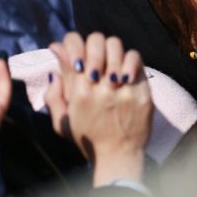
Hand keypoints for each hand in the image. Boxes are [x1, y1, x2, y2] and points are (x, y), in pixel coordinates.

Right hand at [45, 32, 153, 185]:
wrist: (118, 155)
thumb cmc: (88, 138)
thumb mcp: (62, 119)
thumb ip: (53, 91)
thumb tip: (55, 58)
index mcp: (79, 92)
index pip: (73, 46)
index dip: (75, 45)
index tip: (80, 58)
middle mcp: (101, 87)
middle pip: (97, 41)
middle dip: (95, 46)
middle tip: (98, 63)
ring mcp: (123, 89)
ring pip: (118, 47)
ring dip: (113, 53)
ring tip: (111, 68)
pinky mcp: (142, 91)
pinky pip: (137, 61)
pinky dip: (130, 60)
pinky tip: (125, 73)